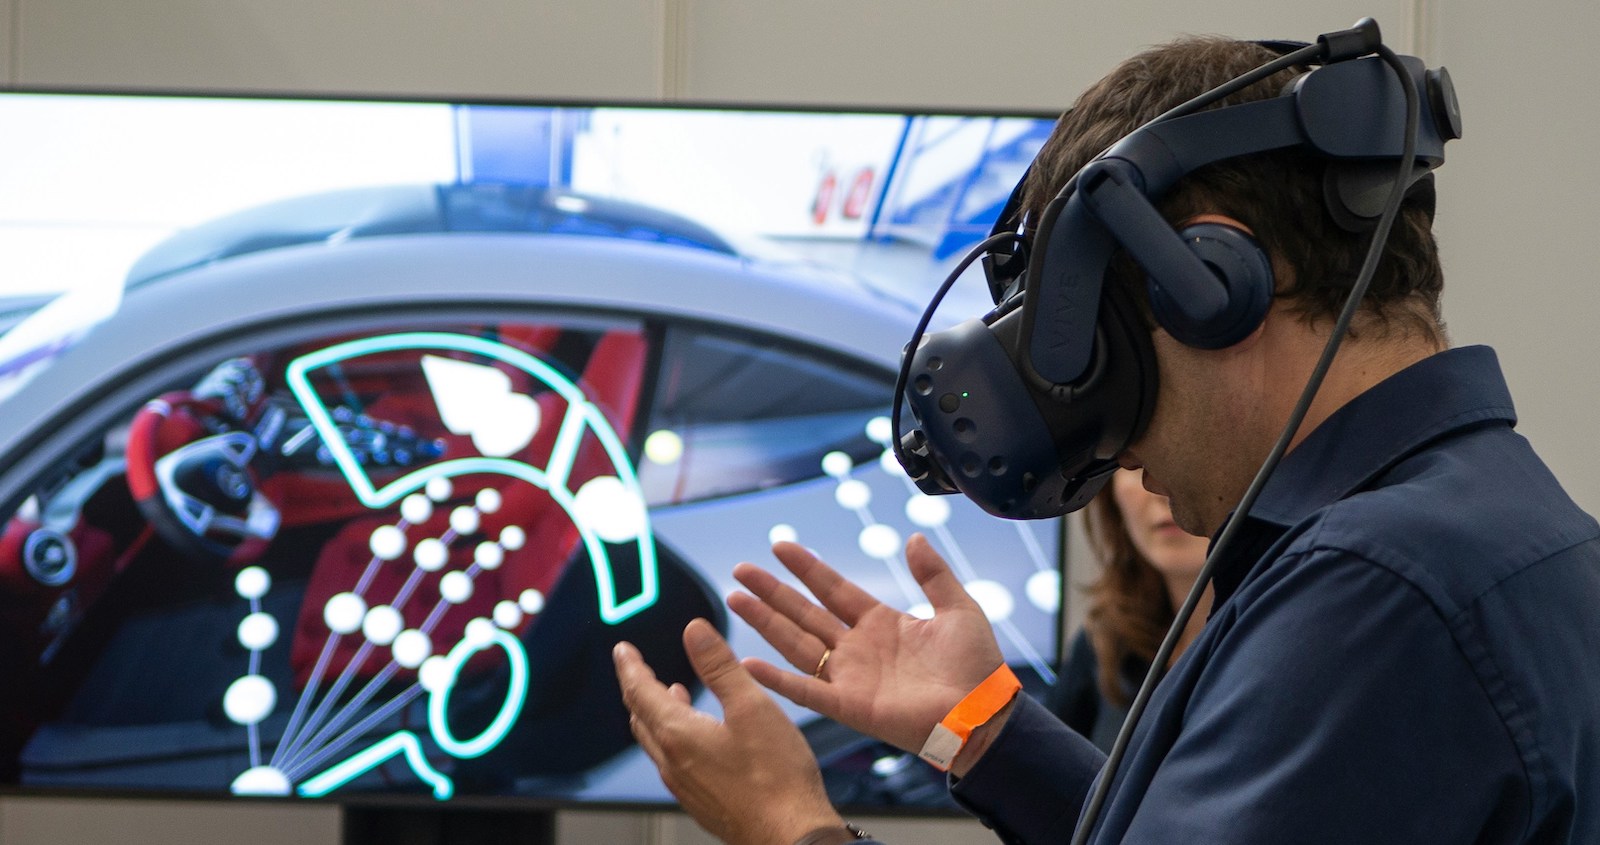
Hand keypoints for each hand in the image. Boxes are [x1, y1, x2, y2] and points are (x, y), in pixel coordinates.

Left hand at [614, 618, 843, 844]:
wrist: (790, 834)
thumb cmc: (777, 776)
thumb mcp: (751, 706)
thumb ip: (720, 666)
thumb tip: (695, 632)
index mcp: (679, 735)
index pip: (640, 691)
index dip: (630, 666)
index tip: (623, 650)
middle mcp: (673, 763)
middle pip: (641, 717)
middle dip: (638, 688)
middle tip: (638, 668)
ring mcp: (684, 786)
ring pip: (656, 742)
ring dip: (655, 713)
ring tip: (670, 693)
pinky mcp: (700, 801)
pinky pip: (672, 762)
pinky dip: (672, 737)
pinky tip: (696, 735)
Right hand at [729, 533, 1007, 762]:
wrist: (982, 712)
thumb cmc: (976, 665)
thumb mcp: (958, 608)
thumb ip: (933, 574)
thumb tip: (914, 537)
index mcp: (881, 623)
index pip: (833, 589)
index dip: (807, 568)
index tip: (779, 546)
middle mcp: (857, 648)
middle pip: (804, 613)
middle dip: (772, 592)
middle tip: (740, 570)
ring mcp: (849, 677)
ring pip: (796, 643)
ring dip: (765, 622)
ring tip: (735, 600)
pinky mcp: (848, 706)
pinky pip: (805, 691)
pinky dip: (775, 679)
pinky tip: (747, 663)